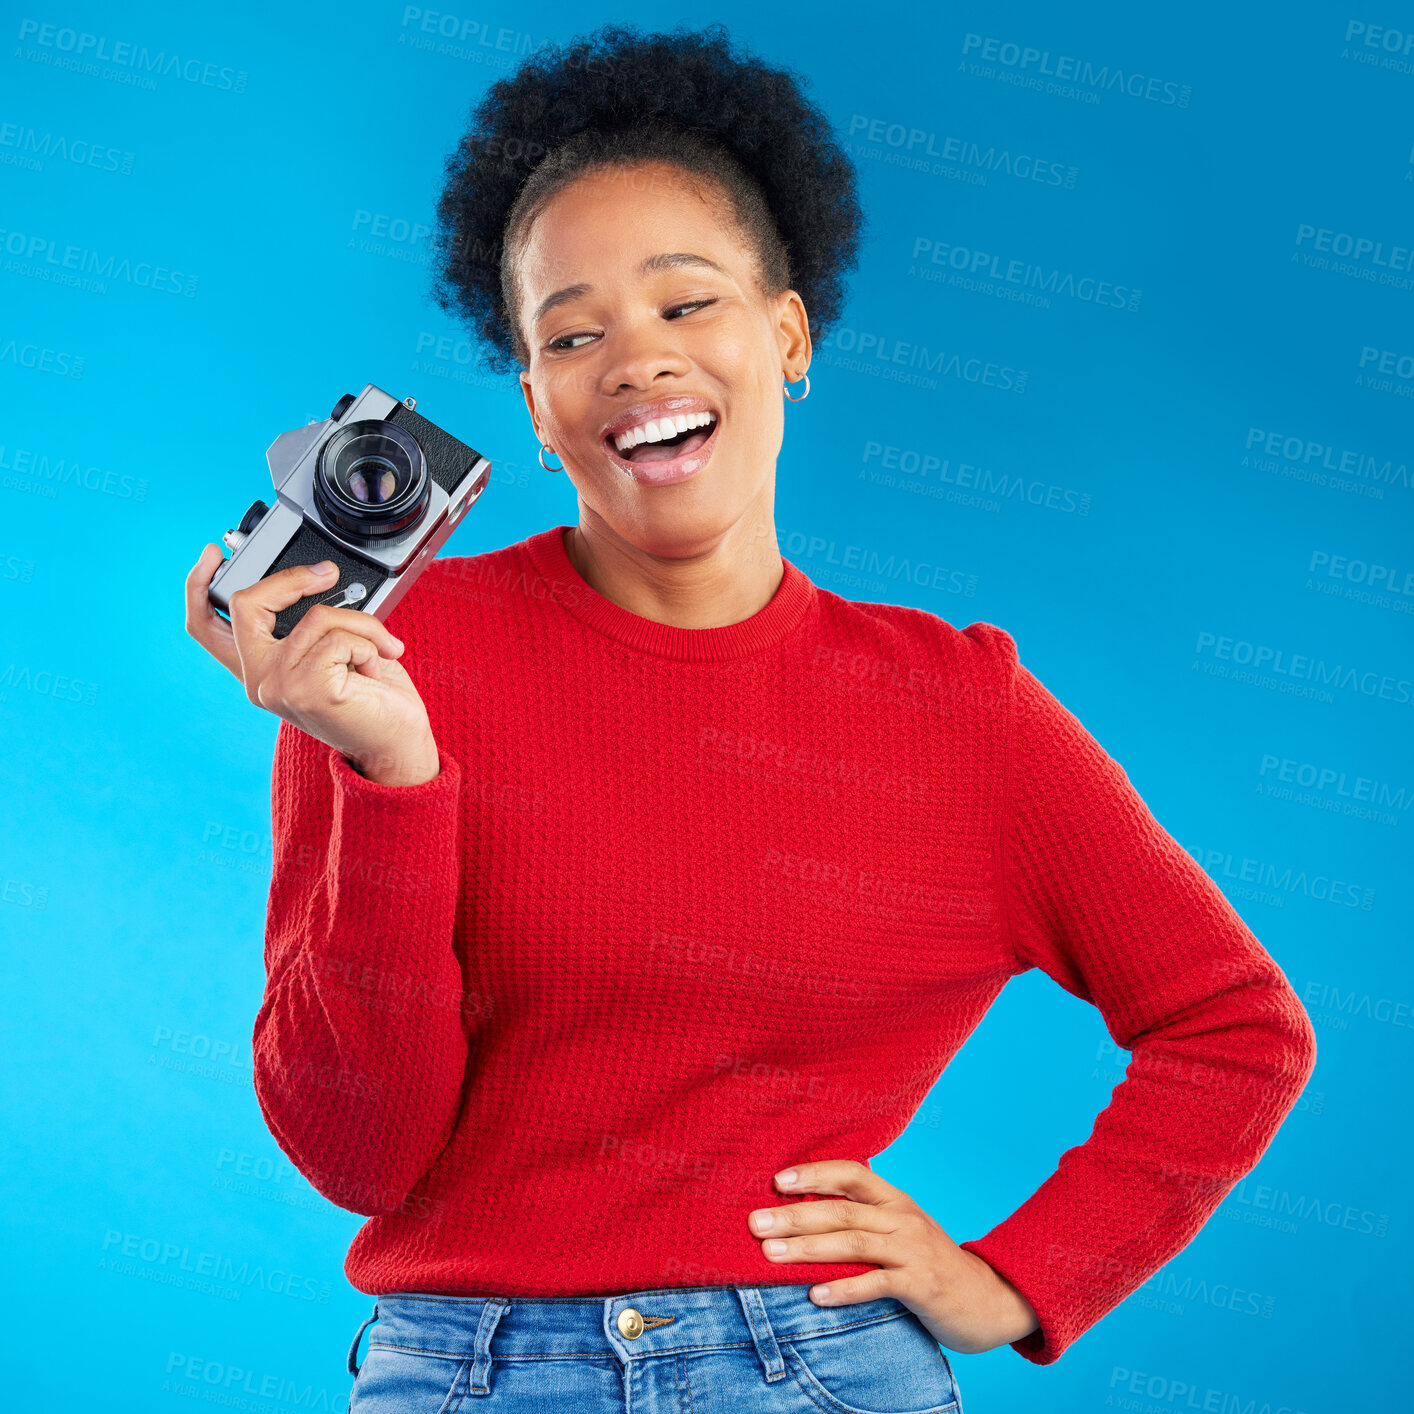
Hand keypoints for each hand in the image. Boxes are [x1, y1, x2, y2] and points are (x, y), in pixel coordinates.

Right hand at [184, 543, 440, 785]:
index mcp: (259, 668)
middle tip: (328, 575)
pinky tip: (373, 669)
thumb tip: (319, 578)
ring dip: (361, 624)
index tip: (212, 554)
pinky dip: (369, 644)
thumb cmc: (373, 699)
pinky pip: (339, 637)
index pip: (206, 628)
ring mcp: (277, 686)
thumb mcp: (333, 651)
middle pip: (248, 605)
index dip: (198, 586)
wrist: (397, 744)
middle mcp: (259, 680)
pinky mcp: (306, 690)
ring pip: (315, 617)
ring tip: (379, 649)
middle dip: (292, 579)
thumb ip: (310, 624)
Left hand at [746, 1159, 1038, 1354]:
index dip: (815, 1174)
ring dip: (808, 1248)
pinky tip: (815, 1294)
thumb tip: (803, 1212)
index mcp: (895, 1200)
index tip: (777, 1181)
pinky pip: (877, 1284)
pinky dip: (845, 1289)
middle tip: (756, 1222)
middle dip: (795, 1215)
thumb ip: (863, 1219)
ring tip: (771, 1254)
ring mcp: (913, 1250)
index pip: (852, 1173)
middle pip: (842, 1211)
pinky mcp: (922, 1285)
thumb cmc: (929, 1263)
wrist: (988, 1299)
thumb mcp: (900, 1231)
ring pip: (854, 1243)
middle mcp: (903, 1218)